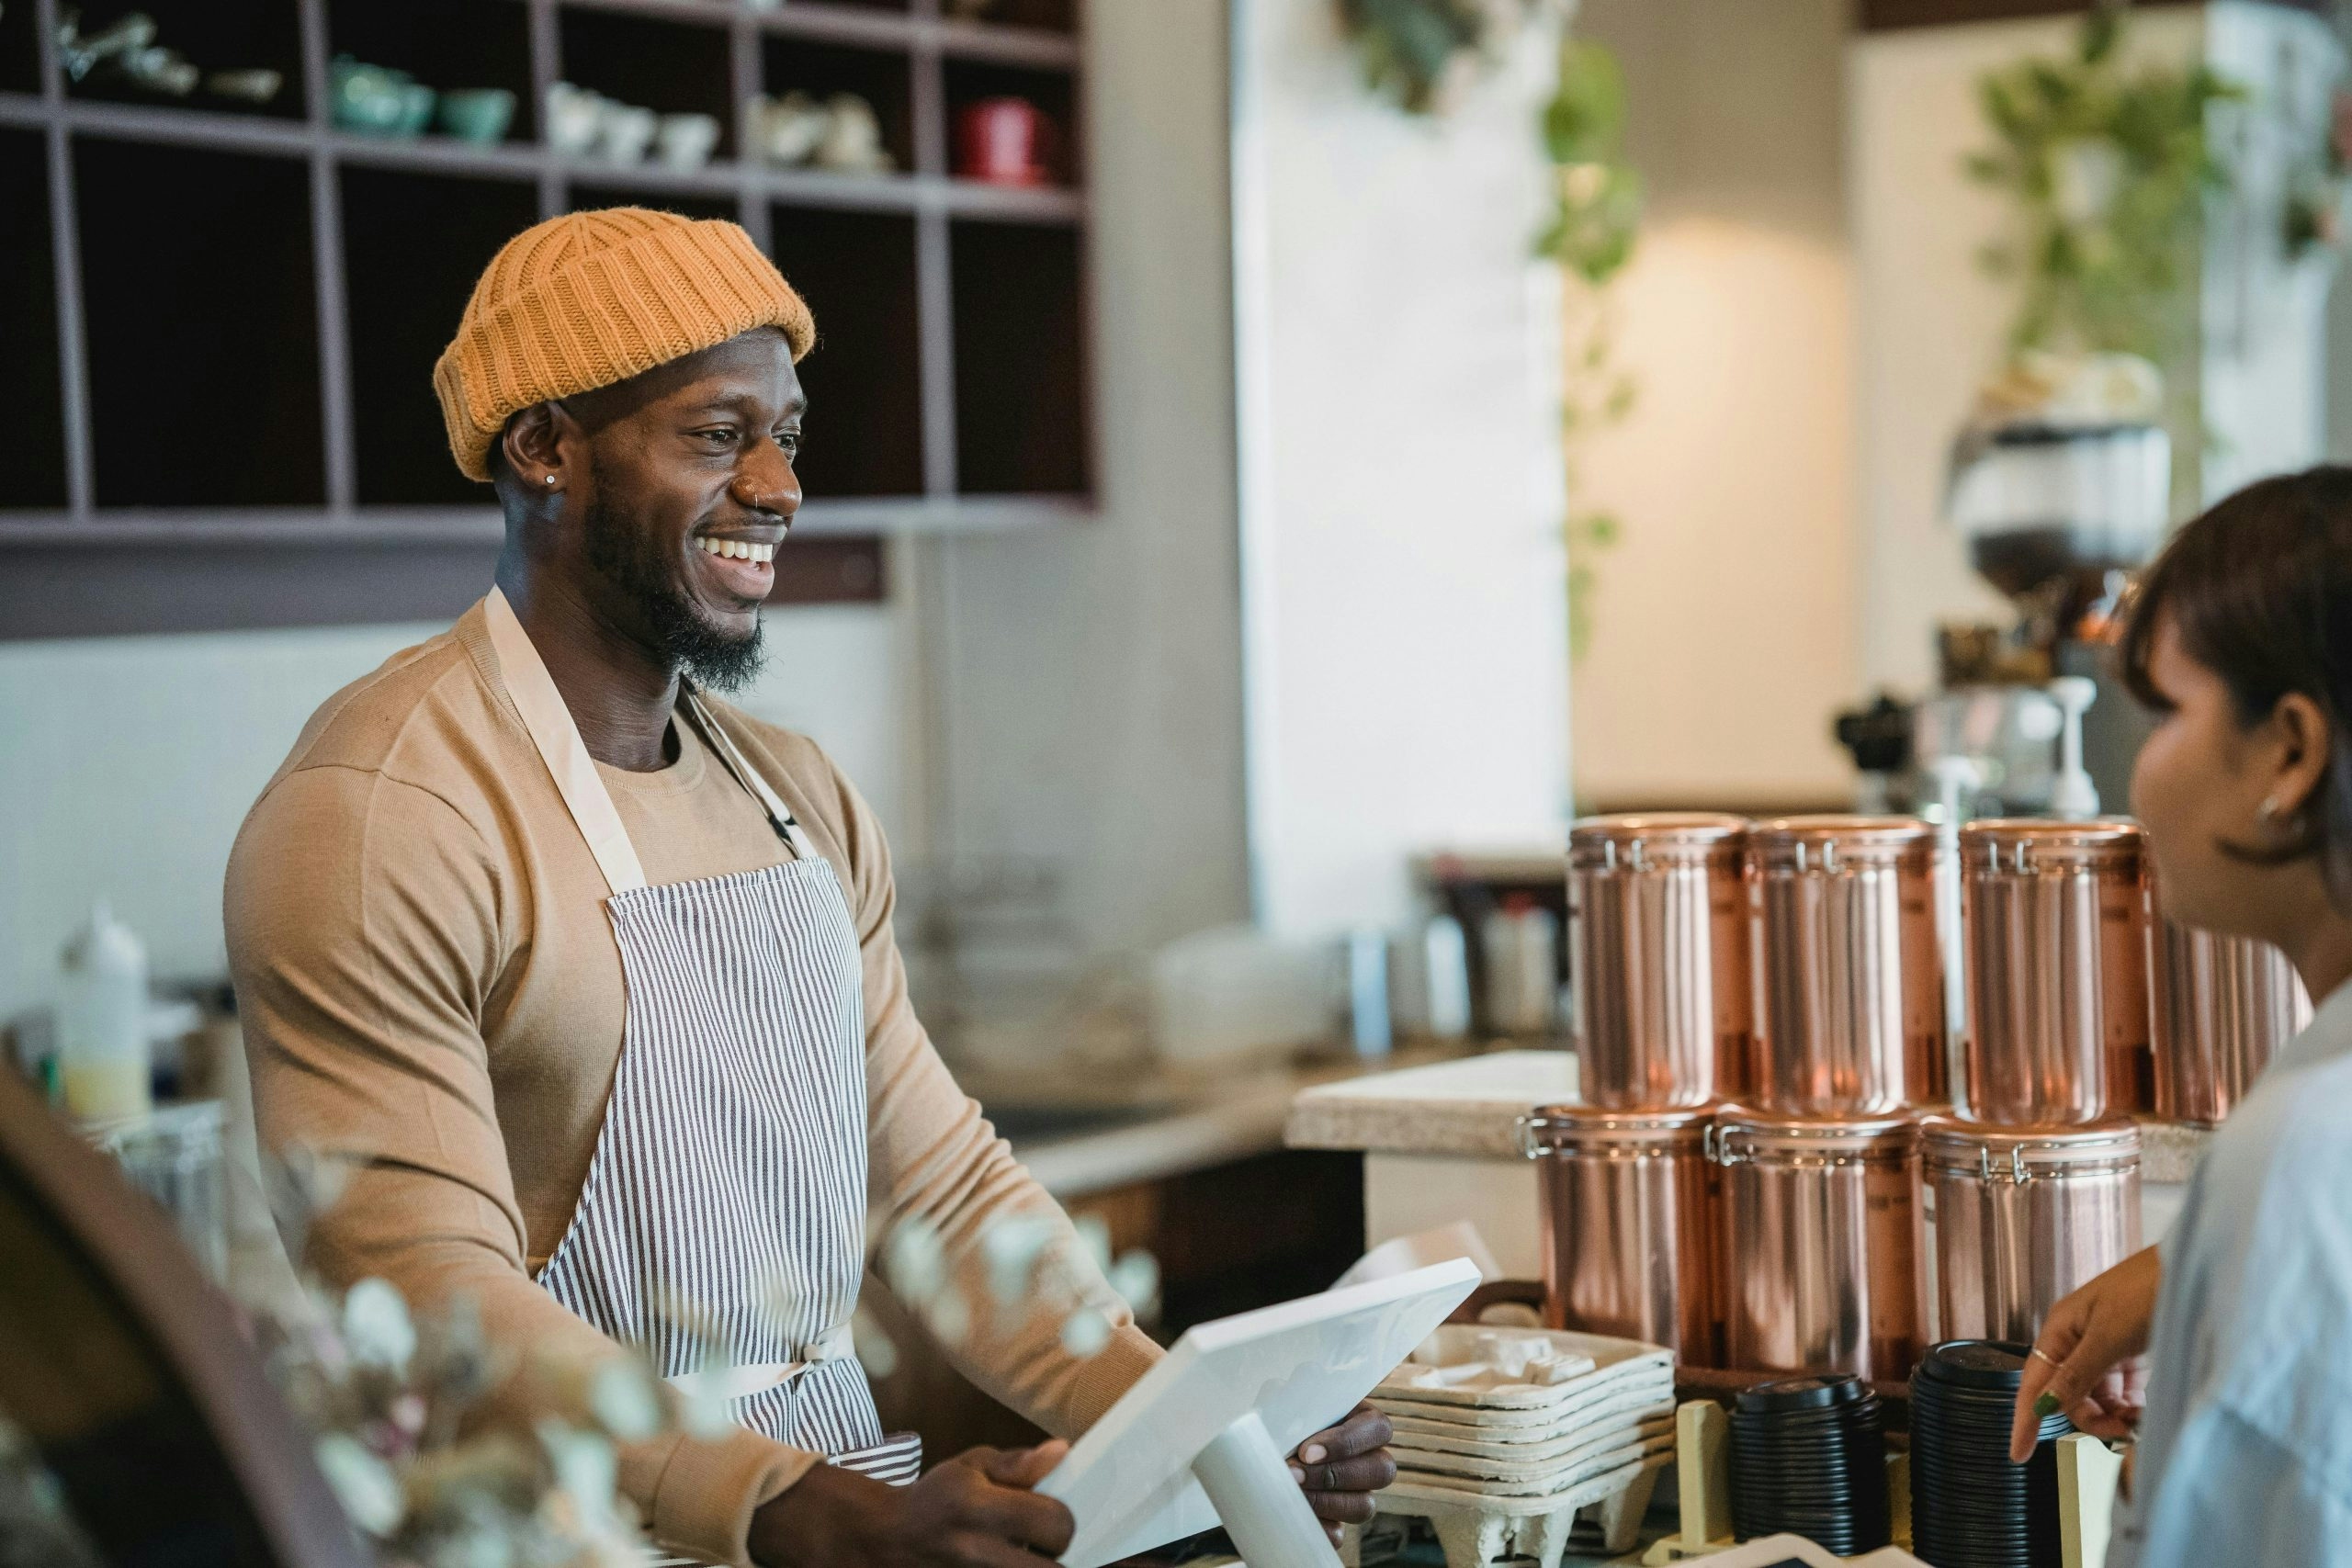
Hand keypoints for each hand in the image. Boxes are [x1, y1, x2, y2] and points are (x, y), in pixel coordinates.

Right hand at [749, 1440, 1073, 1567]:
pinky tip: (1010, 1560)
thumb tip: (1061, 1451)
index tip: (1051, 1518)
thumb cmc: (935, 1499)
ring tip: (1026, 1553)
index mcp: (980, 1509)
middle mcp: (978, 1552)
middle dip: (1056, 1556)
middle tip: (1045, 1546)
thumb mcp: (970, 1466)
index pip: (1055, 1523)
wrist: (885, 1540)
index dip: (1062, 1522)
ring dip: (1036, 1566)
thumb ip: (1018, 1464)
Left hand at [1288, 1402, 1398, 1546]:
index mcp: (1365, 1422)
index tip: (1306, 1452)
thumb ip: (1295, 1404)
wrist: (1259, 1449)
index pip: (1378, 1429)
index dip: (1345, 1443)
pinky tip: (1293, 1517)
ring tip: (1290, 1491)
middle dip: (1333, 1475)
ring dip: (1325, 1502)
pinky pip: (1338, 1536)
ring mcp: (1358, 1493)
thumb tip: (1288, 1416)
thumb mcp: (1289, 1403)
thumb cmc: (1280, 1417)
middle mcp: (1370, 1459)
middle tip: (1294, 1473)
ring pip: (1364, 1506)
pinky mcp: (1337, 1521)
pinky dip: (1316, 1529)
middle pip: (1381, 1471)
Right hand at [2010, 1245, 2161, 1461]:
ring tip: (2141, 1418)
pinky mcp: (2130, 1350)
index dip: (2025, 1419)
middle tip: (2125, 1431)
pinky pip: (2120, 1387)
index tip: (2018, 1454)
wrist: (2193, 1267)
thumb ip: (2077, 1375)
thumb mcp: (2109, 1337)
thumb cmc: (2146, 1290)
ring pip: (2096, 1394)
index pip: (2034, 1384)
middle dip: (2092, 1418)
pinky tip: (2145, 1405)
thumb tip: (2045, 1405)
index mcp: (2061, 1329)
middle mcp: (2077, 1338)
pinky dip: (2131, 1402)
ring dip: (2115, 1412)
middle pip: (2068, 1394)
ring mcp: (2104, 1344)